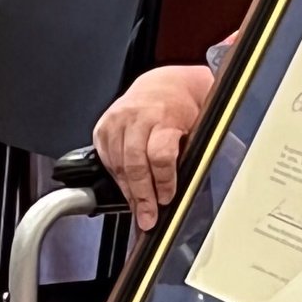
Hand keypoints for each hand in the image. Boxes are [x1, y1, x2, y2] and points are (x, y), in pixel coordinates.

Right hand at [93, 65, 212, 230]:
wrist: (165, 83)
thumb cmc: (184, 106)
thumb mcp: (198, 126)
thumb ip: (189, 154)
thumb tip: (186, 190)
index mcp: (166, 115)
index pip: (160, 155)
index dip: (163, 181)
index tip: (167, 198)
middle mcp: (138, 117)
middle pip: (134, 164)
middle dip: (141, 196)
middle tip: (148, 217)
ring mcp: (117, 121)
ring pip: (118, 165)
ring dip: (128, 191)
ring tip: (138, 208)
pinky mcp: (103, 127)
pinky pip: (106, 159)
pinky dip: (116, 177)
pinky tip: (127, 187)